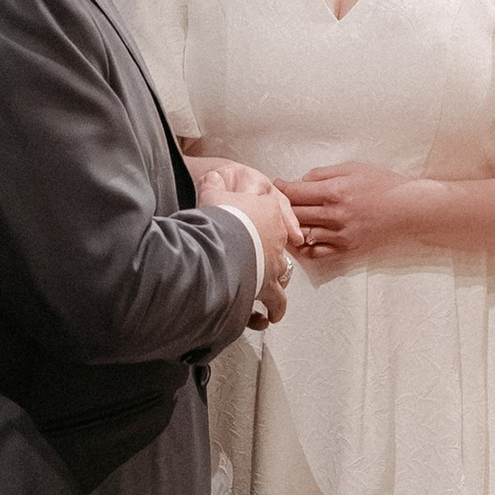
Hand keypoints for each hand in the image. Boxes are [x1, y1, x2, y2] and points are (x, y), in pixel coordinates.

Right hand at [193, 160, 298, 323]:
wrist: (223, 239)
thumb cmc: (220, 215)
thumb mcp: (214, 191)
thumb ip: (215, 183)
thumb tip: (212, 175)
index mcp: (269, 214)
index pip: (275, 220)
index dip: (269, 229)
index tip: (263, 237)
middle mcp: (277, 241)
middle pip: (280, 250)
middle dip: (272, 261)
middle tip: (264, 271)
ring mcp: (274, 265)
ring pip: (281, 278)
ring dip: (277, 292)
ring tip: (273, 305)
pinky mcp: (267, 287)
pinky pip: (275, 303)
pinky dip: (270, 311)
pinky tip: (266, 319)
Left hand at [281, 164, 423, 261]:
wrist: (409, 209)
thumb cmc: (383, 184)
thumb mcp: (353, 168)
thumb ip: (323, 174)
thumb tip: (301, 182)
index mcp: (334, 192)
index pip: (294, 192)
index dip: (280, 189)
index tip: (276, 186)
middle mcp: (334, 216)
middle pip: (294, 214)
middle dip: (281, 207)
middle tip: (275, 202)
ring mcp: (339, 235)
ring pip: (301, 235)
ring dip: (288, 228)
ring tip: (283, 221)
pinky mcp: (346, 249)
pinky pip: (315, 253)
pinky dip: (303, 247)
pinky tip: (299, 239)